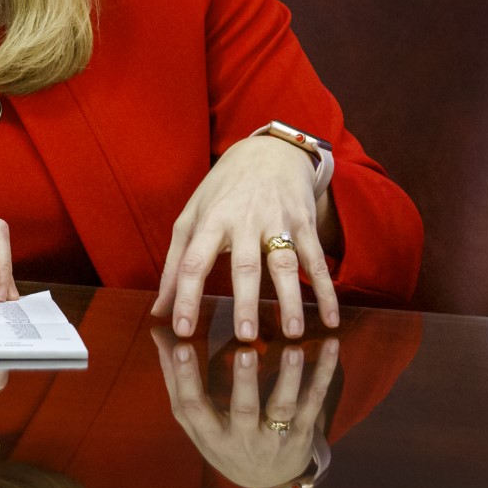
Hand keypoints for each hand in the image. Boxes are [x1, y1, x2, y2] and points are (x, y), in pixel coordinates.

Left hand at [151, 135, 339, 341]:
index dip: (187, 297)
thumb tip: (158, 309)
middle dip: (246, 300)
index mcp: (210, 220)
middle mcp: (245, 221)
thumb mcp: (192, 218)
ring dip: (290, 299)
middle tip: (246, 335)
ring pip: (284, 263)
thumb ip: (175, 265)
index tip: (184, 329)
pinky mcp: (304, 223)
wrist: (268, 152)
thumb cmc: (223, 191)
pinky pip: (316, 260)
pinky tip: (329, 318)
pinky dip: (325, 290)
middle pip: (245, 265)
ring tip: (291, 332)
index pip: (193, 262)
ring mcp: (278, 221)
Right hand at [154, 326, 338, 487]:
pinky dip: (324, 374)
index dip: (185, 377)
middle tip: (244, 351)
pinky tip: (331, 348)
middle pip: (244, 410)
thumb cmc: (221, 437)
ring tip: (293, 350)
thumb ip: (176, 377)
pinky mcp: (303, 432)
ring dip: (290, 378)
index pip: (192, 406)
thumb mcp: (194, 418)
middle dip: (245, 381)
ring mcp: (276, 437)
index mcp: (209, 433)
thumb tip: (158, 332)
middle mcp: (242, 438)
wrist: (264, 479)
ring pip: (284, 409)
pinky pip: (314, 401)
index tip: (182, 346)